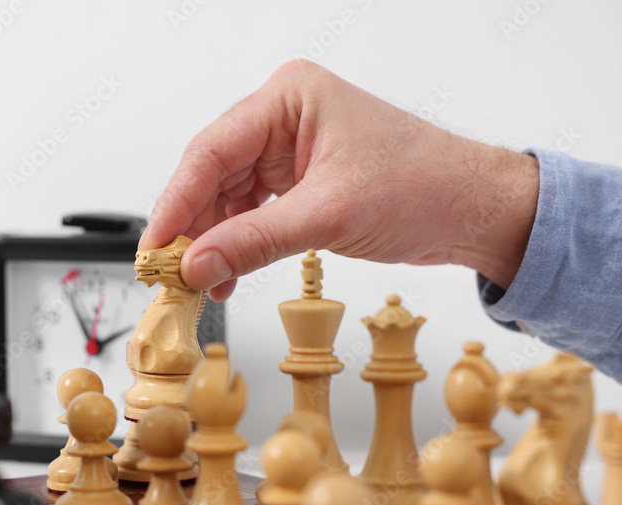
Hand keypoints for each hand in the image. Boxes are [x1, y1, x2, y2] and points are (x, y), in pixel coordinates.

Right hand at [140, 60, 539, 300]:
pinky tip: (226, 275)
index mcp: (289, 98)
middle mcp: (282, 118)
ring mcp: (288, 150)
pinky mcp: (297, 182)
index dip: (177, 201)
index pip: (211, 150)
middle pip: (212, 174)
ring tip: (200, 282)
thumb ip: (253, 241)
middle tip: (170, 271)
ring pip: (226, 198)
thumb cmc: (424, 185)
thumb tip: (195, 264)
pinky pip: (249, 214)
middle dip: (192, 227)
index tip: (155, 245)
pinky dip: (236, 246)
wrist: (473, 210)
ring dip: (212, 242)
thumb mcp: (328, 215)